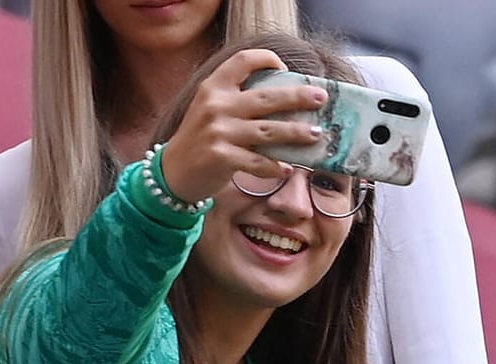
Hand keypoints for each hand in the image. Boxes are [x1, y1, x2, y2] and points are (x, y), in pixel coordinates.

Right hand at [158, 49, 325, 203]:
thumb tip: (287, 97)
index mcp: (214, 87)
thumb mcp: (212, 109)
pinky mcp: (221, 157)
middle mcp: (217, 106)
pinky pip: (258, 163)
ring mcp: (219, 132)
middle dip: (298, 97)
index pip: (244, 60)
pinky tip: (288, 168)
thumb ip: (238, 99)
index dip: (268, 59)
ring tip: (315, 134)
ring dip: (296, 133)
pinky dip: (276, 167)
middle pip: (267, 97)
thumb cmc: (201, 138)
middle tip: (321, 98)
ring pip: (269, 131)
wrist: (174, 171)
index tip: (287, 69)